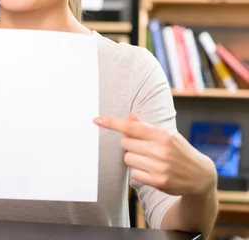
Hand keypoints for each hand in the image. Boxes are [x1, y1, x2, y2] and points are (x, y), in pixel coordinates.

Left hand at [93, 113, 216, 196]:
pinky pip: (134, 174)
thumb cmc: (180, 151)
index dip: (112, 123)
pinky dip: (139, 172)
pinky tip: (152, 171)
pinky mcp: (158, 182)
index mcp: (162, 135)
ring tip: (149, 160)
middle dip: (130, 145)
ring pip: (127, 159)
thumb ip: (146, 127)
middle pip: (125, 143)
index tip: (96, 120)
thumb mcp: (168, 135)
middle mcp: (160, 150)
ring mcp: (160, 167)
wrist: (201, 176)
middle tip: (143, 148)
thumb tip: (130, 116)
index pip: (130, 127)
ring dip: (134, 159)